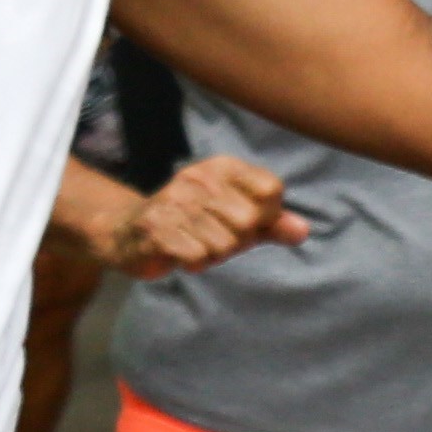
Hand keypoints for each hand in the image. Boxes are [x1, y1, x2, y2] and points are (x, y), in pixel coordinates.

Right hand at [110, 156, 300, 277]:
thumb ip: (272, 225)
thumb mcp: (238, 221)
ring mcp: (173, 201)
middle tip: (213, 237)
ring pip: (225, 243)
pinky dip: (194, 262)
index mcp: (221, 168)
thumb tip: (303, 230)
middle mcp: (197, 178)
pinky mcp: (155, 227)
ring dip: (214, 253)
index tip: (248, 221)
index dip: (267, 215)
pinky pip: (198, 256)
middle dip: (238, 240)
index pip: (271, 190)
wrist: (128, 234)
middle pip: (249, 220)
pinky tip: (179, 252)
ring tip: (194, 243)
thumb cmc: (193, 226)